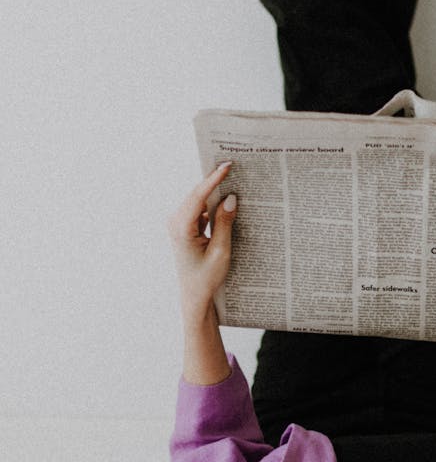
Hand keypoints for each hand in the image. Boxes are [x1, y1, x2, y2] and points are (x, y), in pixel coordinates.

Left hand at [167, 163, 237, 322]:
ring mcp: (180, 223)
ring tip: (233, 177)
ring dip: (214, 190)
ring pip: (199, 199)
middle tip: (232, 164)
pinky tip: (227, 198)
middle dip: (215, 180)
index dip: (213, 179)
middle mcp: (176, 221)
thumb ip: (225, 223)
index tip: (227, 165)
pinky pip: (201, 207)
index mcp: (181, 227)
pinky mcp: (186, 225)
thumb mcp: (220, 251)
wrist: (194, 296)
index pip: (198, 195)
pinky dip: (213, 202)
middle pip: (197, 194)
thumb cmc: (206, 278)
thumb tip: (230, 197)